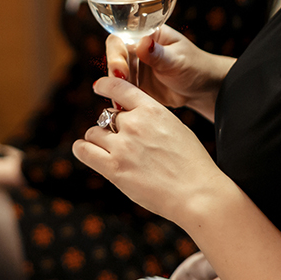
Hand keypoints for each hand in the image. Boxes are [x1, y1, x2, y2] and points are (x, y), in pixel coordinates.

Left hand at [74, 76, 222, 221]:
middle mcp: (134, 124)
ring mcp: (122, 146)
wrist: (197, 194)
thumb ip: (151, 118)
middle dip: (112, 128)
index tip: (98, 86)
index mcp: (152, 110)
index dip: (104, 85)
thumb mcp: (175, 128)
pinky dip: (82, 149)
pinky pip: (84, 151)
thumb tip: (128, 116)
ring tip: (110, 151)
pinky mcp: (114, 168)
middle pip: (107, 116)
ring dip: (99, 140)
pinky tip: (85, 150)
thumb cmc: (191, 165)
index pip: (118, 87)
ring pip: (93, 133)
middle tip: (124, 143)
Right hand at [106, 25, 231, 117]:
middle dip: (115, 70)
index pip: (122, 38)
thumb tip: (143, 42)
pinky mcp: (135, 85)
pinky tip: (122, 107)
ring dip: (116, 86)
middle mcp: (137, 49)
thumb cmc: (195, 67)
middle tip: (121, 83)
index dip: (116, 52)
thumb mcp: (178, 60)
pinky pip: (121, 90)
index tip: (121, 69)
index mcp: (147, 35)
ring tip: (121, 100)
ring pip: (115, 75)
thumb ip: (159, 54)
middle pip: (114, 56)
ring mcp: (135, 68)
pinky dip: (120, 97)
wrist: (202, 89)